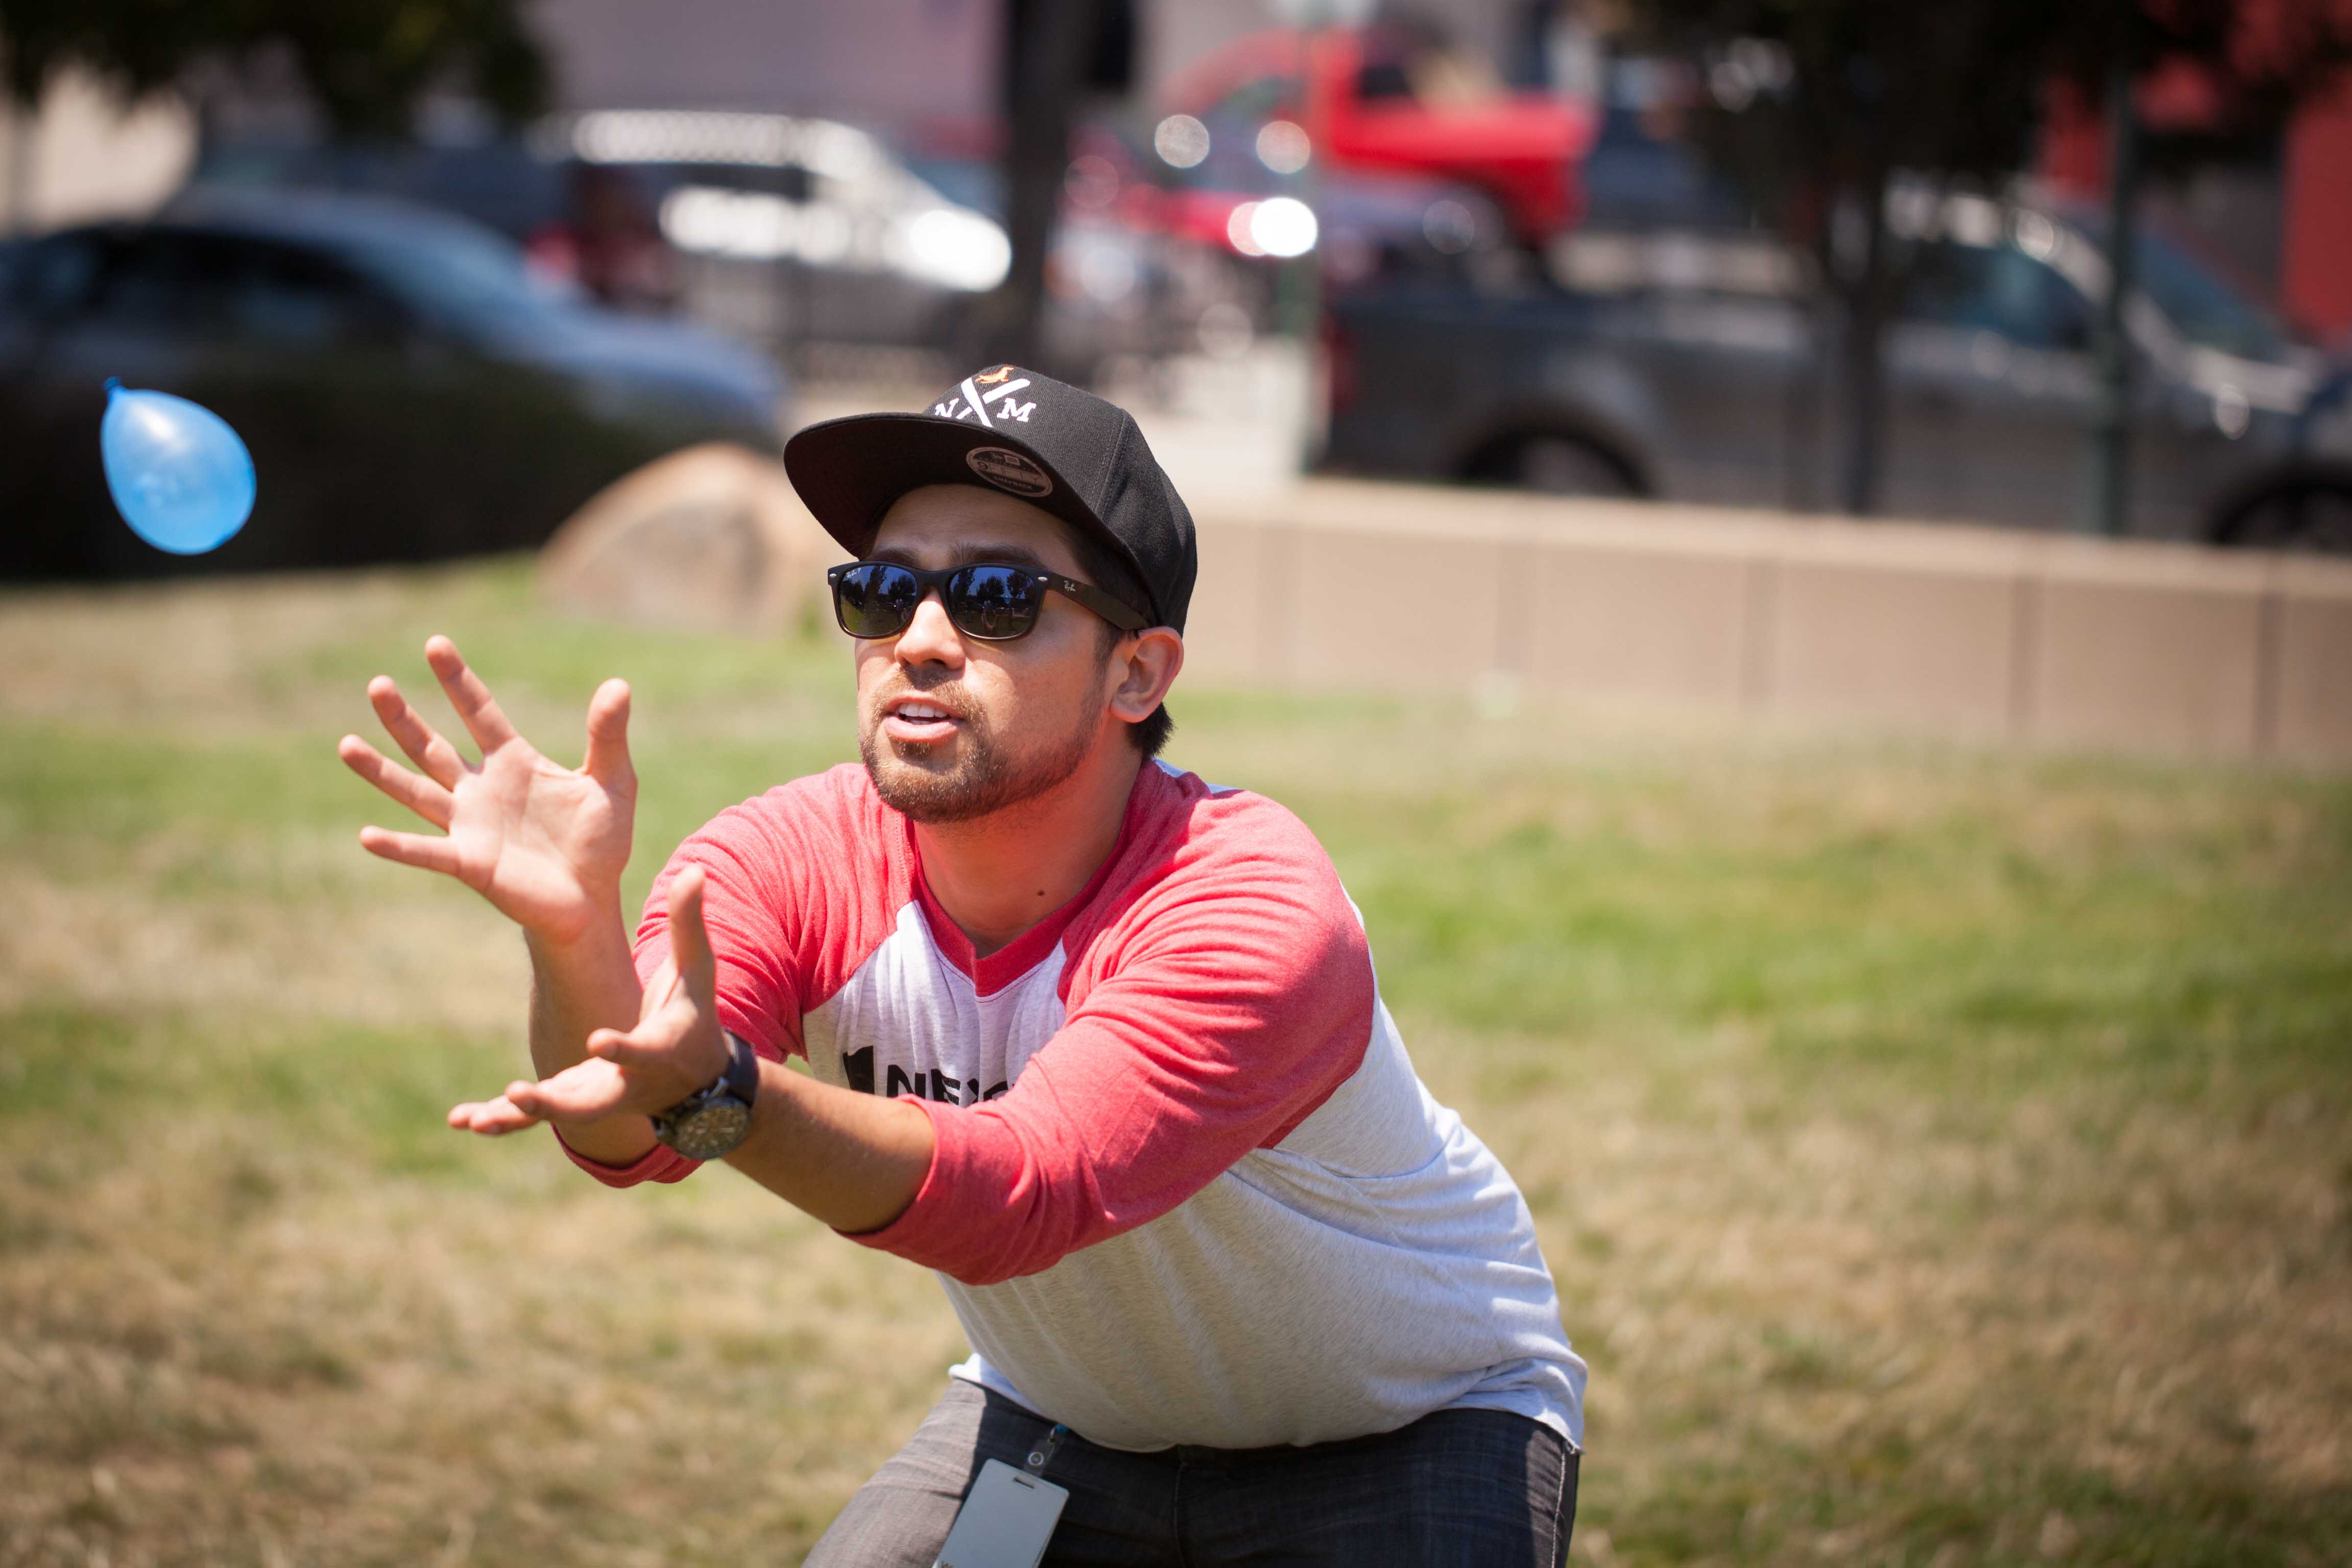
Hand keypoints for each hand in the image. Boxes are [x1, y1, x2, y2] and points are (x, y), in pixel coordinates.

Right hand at [339, 635, 634, 945]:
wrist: (592, 900)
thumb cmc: (600, 841)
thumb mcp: (612, 782)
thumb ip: (608, 736)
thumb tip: (619, 686)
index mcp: (514, 762)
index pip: (480, 712)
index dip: (458, 680)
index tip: (435, 644)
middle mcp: (481, 789)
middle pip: (432, 746)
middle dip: (404, 718)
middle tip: (377, 684)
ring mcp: (470, 826)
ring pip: (416, 791)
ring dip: (382, 771)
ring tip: (347, 744)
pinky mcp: (470, 863)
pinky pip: (427, 852)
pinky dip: (398, 847)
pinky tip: (367, 836)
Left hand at [447, 865, 728, 1135]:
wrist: (693, 1076)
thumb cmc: (692, 1012)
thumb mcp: (696, 971)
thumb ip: (688, 924)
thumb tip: (694, 868)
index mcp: (658, 1050)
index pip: (639, 1052)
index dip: (620, 1050)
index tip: (597, 1042)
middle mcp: (626, 1084)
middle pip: (590, 1101)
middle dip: (554, 1101)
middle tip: (518, 1093)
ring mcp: (597, 1096)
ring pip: (556, 1114)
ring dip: (517, 1116)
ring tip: (476, 1119)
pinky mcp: (574, 1101)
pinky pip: (535, 1117)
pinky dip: (501, 1119)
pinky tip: (461, 1119)